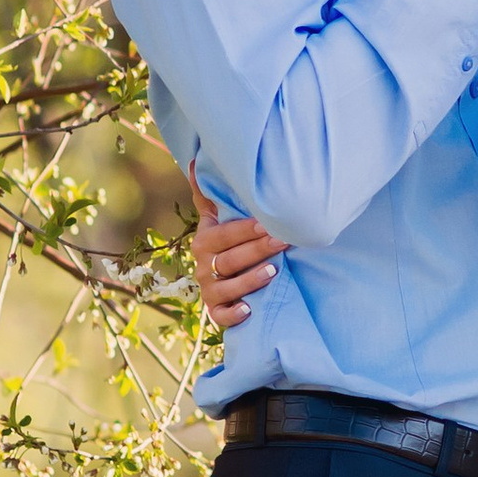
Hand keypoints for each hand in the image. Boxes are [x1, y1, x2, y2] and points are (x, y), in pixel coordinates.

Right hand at [190, 168, 284, 331]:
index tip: (268, 224)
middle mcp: (203, 266)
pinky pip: (221, 316)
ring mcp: (209, 290)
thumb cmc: (226, 241)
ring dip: (250, 280)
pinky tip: (249, 310)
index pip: (225, 236)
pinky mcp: (216, 311)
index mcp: (204, 242)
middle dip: (257, 250)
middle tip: (283, 242)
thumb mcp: (215, 218)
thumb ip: (208, 194)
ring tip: (273, 272)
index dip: (245, 230)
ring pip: (228, 287)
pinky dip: (233, 314)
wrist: (221, 277)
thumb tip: (194, 160)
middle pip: (230, 260)